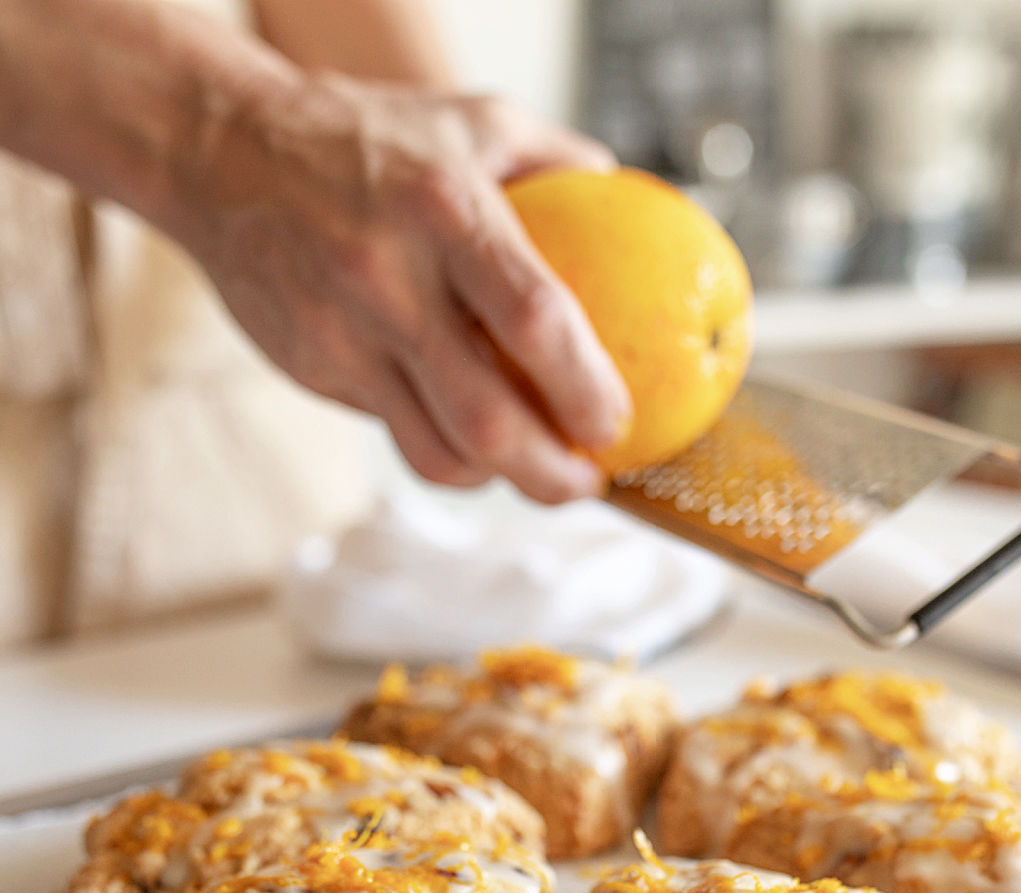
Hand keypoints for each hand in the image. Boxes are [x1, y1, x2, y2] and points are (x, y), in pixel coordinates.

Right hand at [179, 80, 630, 501]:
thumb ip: (559, 162)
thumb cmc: (368, 135)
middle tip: (586, 481)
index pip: (534, 320)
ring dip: (497, 479)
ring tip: (533, 470)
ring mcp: (342, 334)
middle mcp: (388, 279)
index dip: (585, 389)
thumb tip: (635, 211)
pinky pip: (391, 431)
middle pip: (487, 421)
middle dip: (550, 476)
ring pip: (434, 452)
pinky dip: (441, 447)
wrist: (221, 150)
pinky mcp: (312, 369)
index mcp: (443, 209)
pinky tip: (467, 435)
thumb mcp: (474, 118)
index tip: (617, 421)